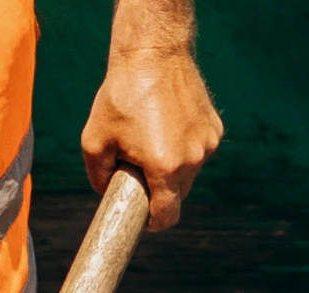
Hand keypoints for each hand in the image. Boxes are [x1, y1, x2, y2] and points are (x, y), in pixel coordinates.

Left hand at [81, 0, 218, 228]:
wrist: (152, 53)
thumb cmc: (120, 96)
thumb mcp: (94, 140)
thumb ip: (98, 176)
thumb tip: (107, 194)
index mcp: (165, 167)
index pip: (167, 216)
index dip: (152, 222)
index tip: (143, 217)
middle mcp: (192, 160)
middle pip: (177, 195)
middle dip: (159, 190)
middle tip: (138, 169)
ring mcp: (207, 144)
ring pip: (189, 173)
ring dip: (172, 167)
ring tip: (152, 138)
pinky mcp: (214, 129)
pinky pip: (198, 151)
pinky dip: (183, 147)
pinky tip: (168, 124)